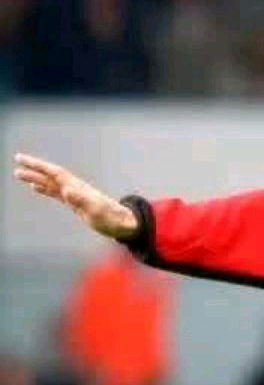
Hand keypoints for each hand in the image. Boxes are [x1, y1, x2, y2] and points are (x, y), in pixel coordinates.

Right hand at [13, 153, 138, 239]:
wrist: (125, 224)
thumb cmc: (112, 220)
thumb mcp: (96, 212)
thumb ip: (81, 201)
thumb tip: (66, 190)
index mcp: (78, 188)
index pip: (55, 173)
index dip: (39, 166)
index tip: (22, 160)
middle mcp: (76, 189)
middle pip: (52, 175)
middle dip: (34, 169)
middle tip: (17, 162)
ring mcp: (77, 196)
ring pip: (52, 184)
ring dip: (36, 178)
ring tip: (19, 174)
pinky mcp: (77, 204)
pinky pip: (57, 193)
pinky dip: (45, 189)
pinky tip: (37, 188)